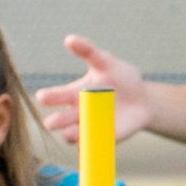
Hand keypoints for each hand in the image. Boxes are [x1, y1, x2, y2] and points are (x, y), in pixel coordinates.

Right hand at [34, 36, 159, 143]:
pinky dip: (89, 147)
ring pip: (72, 135)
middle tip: (53, 122)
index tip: (43, 96)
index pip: (55, 96)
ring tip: (71, 134)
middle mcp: (76, 113)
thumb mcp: (106, 61)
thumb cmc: (121, 77)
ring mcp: (87, 128)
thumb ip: (89, 52)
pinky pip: (91, 147)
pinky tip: (89, 146)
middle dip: (56, 121)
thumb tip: (69, 39)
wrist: (143, 101)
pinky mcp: (101, 140)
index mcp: (74, 93)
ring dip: (71, 135)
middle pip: (59, 120)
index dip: (49, 97)